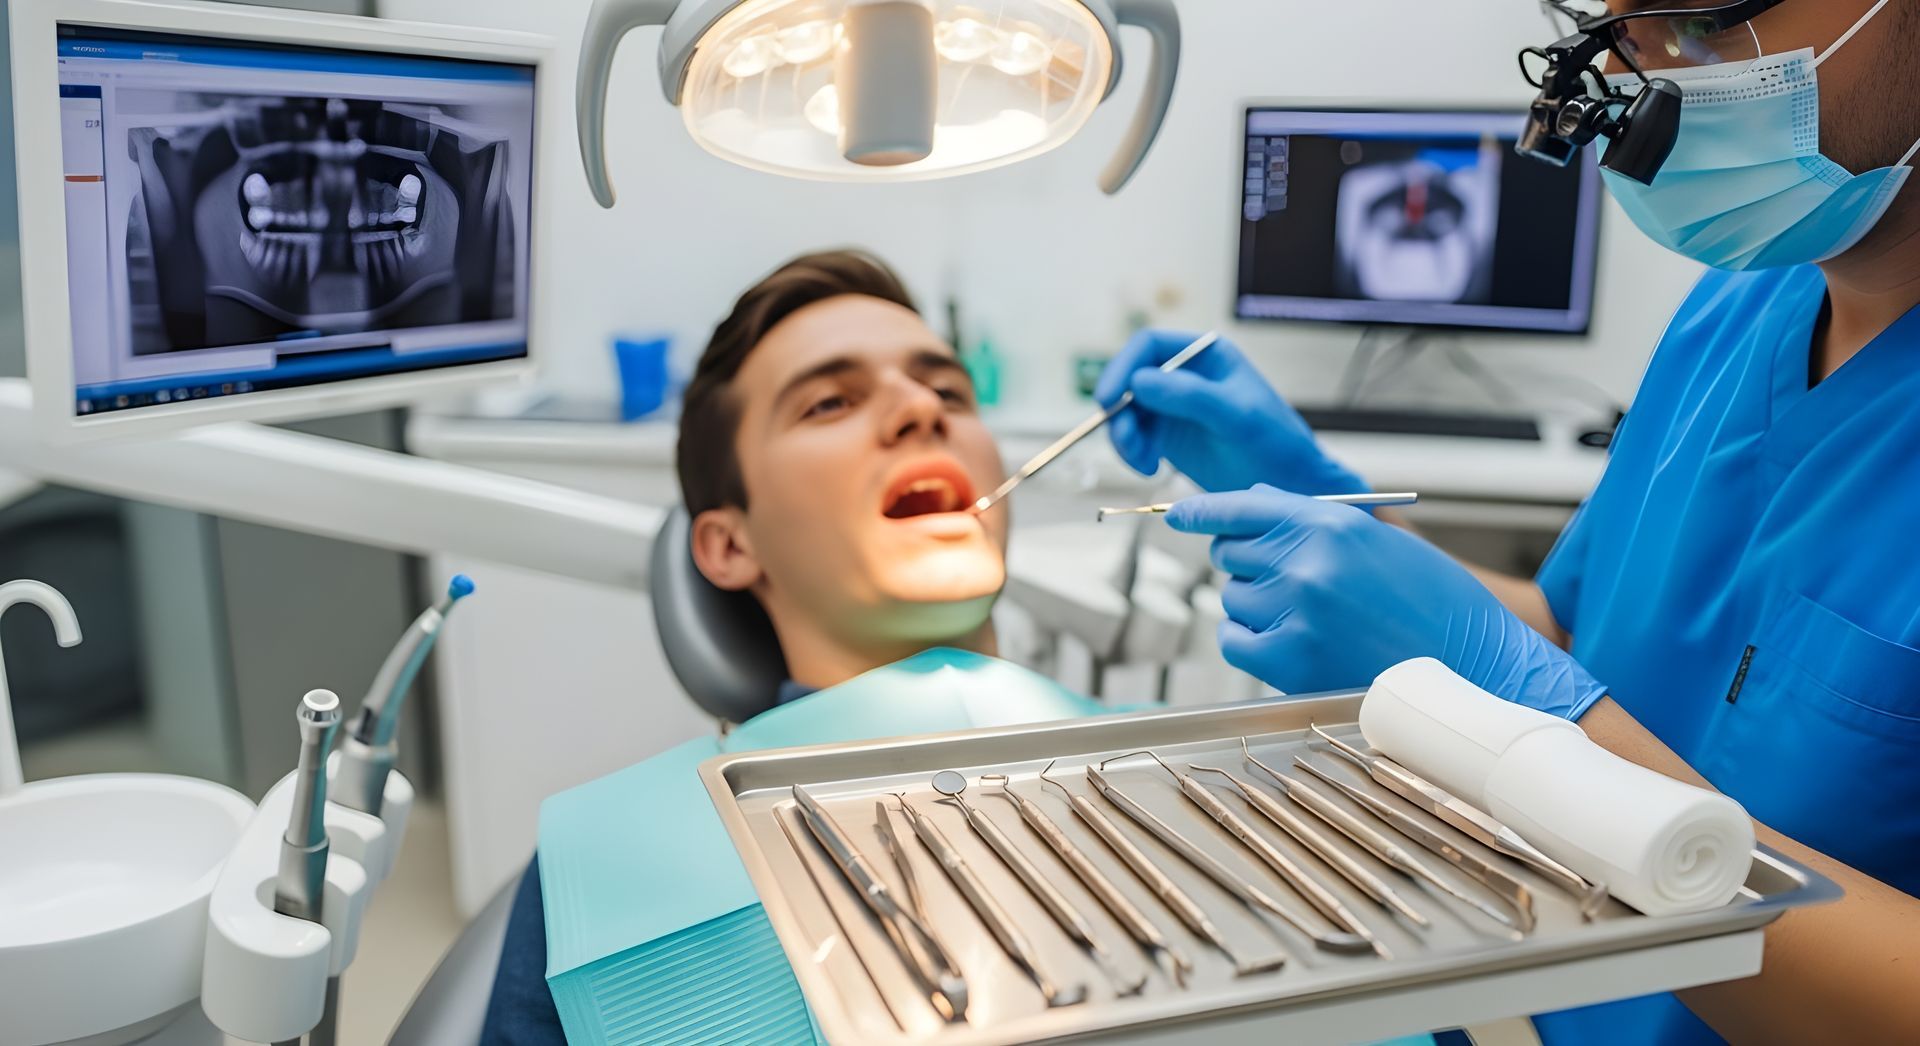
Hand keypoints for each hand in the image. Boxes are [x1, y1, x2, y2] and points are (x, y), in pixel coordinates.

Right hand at [1095, 329, 1363, 494]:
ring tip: (1143, 463)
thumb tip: (1139, 381)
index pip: (1149, 345)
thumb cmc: (1275, 442)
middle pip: (1128, 378)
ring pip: (1126, 411)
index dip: (1123, 367)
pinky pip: (1133, 437)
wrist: (1288, 483)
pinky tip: (1150, 469)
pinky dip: (1132, 453)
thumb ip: (1190, 396)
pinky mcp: (1167, 436)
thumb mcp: (1237, 415)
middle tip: (1126, 441)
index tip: (1109, 398)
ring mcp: (1172, 406)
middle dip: (1119, 410)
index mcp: (1204, 354)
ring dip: (1124, 436)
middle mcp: (1183, 375)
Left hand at [1168, 485, 1606, 717]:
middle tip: (1291, 582)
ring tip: (1311, 616)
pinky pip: (1234, 639)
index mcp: (1330, 525)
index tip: (1178, 514)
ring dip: (1256, 604)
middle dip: (1249, 563)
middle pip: (1231, 553)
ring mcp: (1294, 613)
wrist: (1471, 667)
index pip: (1242, 507)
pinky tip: (1290, 641)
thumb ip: (1309, 519)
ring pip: (1232, 598)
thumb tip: (1250, 501)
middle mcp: (1305, 564)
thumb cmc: (1432, 602)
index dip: (1203, 510)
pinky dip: (1249, 639)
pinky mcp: (1287, 661)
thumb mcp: (1378, 540)